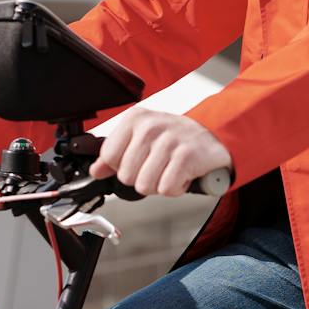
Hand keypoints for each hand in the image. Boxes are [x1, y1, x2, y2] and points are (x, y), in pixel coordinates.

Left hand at [90, 107, 232, 197]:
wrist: (213, 137)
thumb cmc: (175, 139)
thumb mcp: (142, 138)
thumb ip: (116, 154)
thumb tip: (95, 171)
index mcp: (136, 119)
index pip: (109, 156)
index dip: (122, 167)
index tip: (138, 161)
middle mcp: (151, 127)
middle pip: (126, 175)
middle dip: (142, 178)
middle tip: (158, 167)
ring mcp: (169, 141)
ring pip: (145, 185)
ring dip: (159, 185)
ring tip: (170, 170)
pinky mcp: (186, 157)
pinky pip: (167, 188)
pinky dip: (176, 188)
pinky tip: (182, 175)